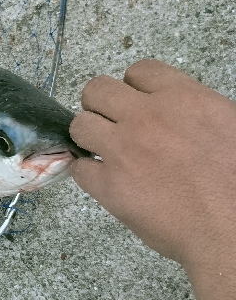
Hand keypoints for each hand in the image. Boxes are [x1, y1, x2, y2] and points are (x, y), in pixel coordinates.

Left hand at [69, 59, 235, 275]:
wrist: (230, 228)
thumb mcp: (227, 126)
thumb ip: (193, 113)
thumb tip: (177, 118)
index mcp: (182, 98)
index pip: (139, 71)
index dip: (133, 88)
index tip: (136, 103)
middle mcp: (146, 117)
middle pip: (97, 90)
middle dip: (99, 105)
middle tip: (110, 123)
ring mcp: (122, 150)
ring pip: (79, 124)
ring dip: (88, 136)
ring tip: (103, 151)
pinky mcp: (108, 185)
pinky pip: (79, 169)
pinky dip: (88, 174)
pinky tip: (104, 182)